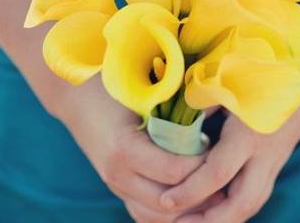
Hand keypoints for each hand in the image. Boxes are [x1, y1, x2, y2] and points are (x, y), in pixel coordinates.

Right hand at [51, 77, 208, 221]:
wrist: (76, 98)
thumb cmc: (111, 89)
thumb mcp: (142, 95)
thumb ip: (175, 108)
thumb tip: (212, 113)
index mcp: (124, 150)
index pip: (176, 171)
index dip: (203, 165)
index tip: (220, 152)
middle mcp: (118, 175)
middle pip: (169, 202)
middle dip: (200, 193)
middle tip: (223, 178)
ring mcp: (115, 186)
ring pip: (158, 216)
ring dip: (187, 209)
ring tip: (212, 193)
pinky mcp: (117, 189)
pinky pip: (145, 215)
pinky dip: (169, 214)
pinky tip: (190, 202)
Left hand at [160, 101, 299, 222]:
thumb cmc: (261, 81)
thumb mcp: (229, 89)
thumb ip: (201, 105)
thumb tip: (171, 122)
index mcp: (248, 136)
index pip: (217, 174)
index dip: (190, 191)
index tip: (166, 200)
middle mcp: (264, 157)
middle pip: (241, 204)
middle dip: (209, 221)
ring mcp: (273, 165)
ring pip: (252, 205)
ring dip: (223, 220)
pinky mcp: (274, 167)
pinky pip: (255, 196)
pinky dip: (234, 210)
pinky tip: (213, 211)